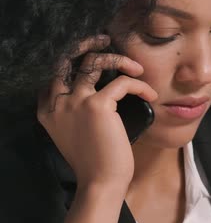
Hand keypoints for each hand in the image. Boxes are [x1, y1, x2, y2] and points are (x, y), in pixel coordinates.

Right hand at [37, 34, 157, 189]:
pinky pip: (123, 82)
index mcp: (47, 111)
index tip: (94, 58)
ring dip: (119, 59)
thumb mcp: (78, 133)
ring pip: (94, 62)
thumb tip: (104, 93)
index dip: (73, 62)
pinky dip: (140, 85)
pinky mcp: (97, 105)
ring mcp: (74, 102)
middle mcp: (56, 103)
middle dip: (86, 45)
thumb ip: (79, 112)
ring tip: (136, 66)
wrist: (101, 183)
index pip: (55, 75)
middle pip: (67, 60)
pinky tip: (150, 95)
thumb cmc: (96, 162)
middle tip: (106, 40)